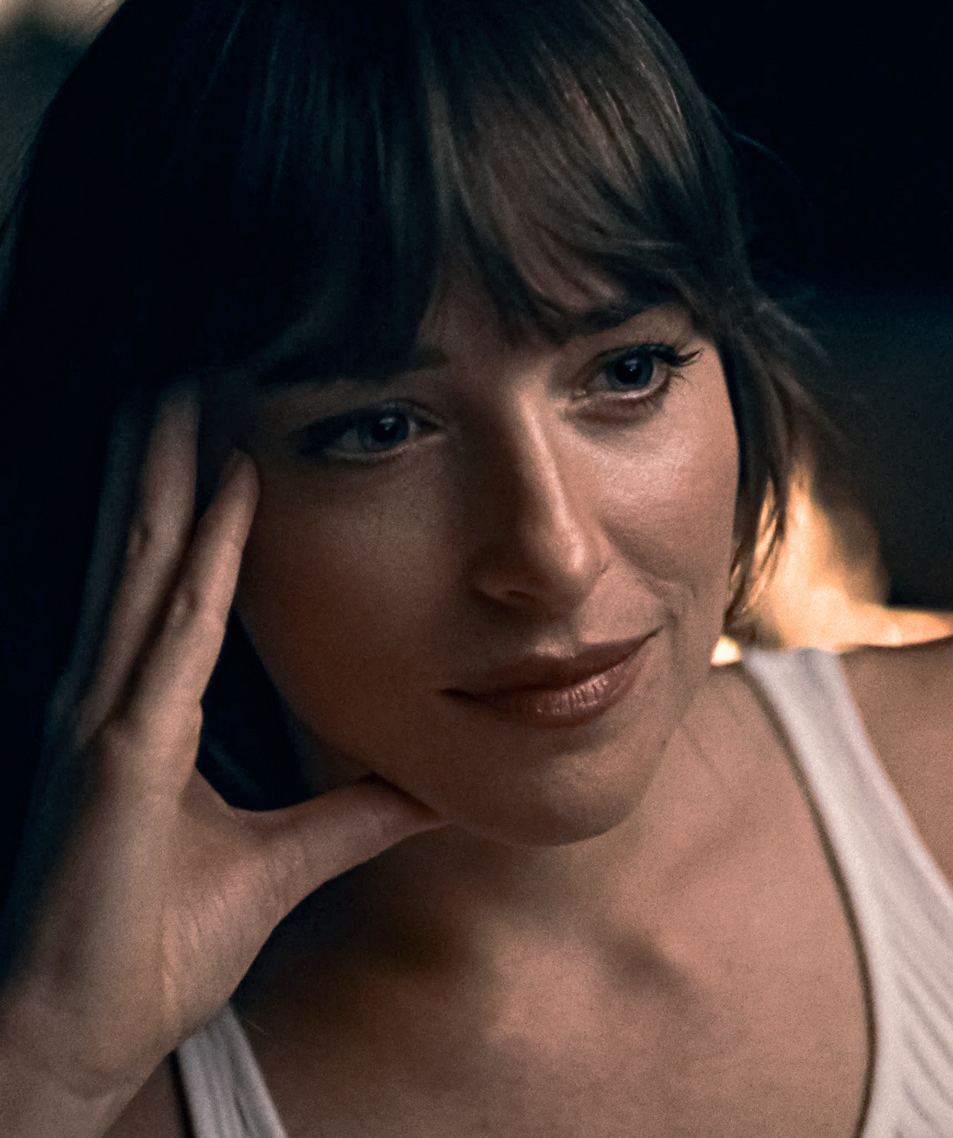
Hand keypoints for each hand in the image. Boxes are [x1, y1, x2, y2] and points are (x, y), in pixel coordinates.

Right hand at [0, 389, 441, 1135]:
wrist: (75, 1038)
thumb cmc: (149, 951)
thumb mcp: (282, 863)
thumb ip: (351, 817)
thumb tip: (428, 786)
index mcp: (144, 715)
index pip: (175, 582)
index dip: (192, 501)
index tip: (221, 424)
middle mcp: (115, 700)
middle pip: (147, 551)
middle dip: (165, 457)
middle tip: (187, 363)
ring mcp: (108, 721)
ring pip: (144, 568)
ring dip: (168, 474)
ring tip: (183, 389)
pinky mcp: (120, 760)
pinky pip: (168, 639)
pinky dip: (194, 563)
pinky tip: (217, 496)